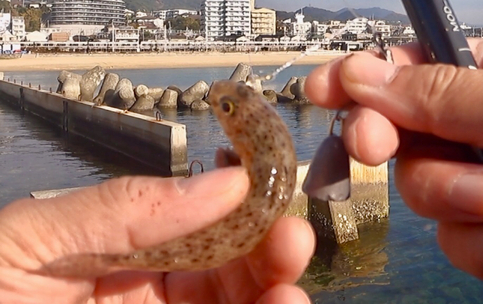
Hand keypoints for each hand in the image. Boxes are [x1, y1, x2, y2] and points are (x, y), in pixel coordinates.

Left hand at [0, 167, 314, 302]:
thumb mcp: (34, 240)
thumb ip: (123, 208)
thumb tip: (223, 180)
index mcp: (122, 252)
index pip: (194, 224)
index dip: (235, 204)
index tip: (264, 187)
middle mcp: (153, 291)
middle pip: (227, 269)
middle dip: (265, 250)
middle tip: (290, 237)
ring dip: (270, 293)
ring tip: (288, 288)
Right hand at [305, 37, 482, 284]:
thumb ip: (439, 93)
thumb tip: (359, 74)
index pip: (406, 68)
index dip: (358, 77)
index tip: (320, 88)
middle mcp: (476, 130)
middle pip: (399, 134)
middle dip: (390, 146)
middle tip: (371, 146)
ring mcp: (476, 182)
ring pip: (420, 192)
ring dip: (451, 198)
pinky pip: (451, 239)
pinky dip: (478, 246)